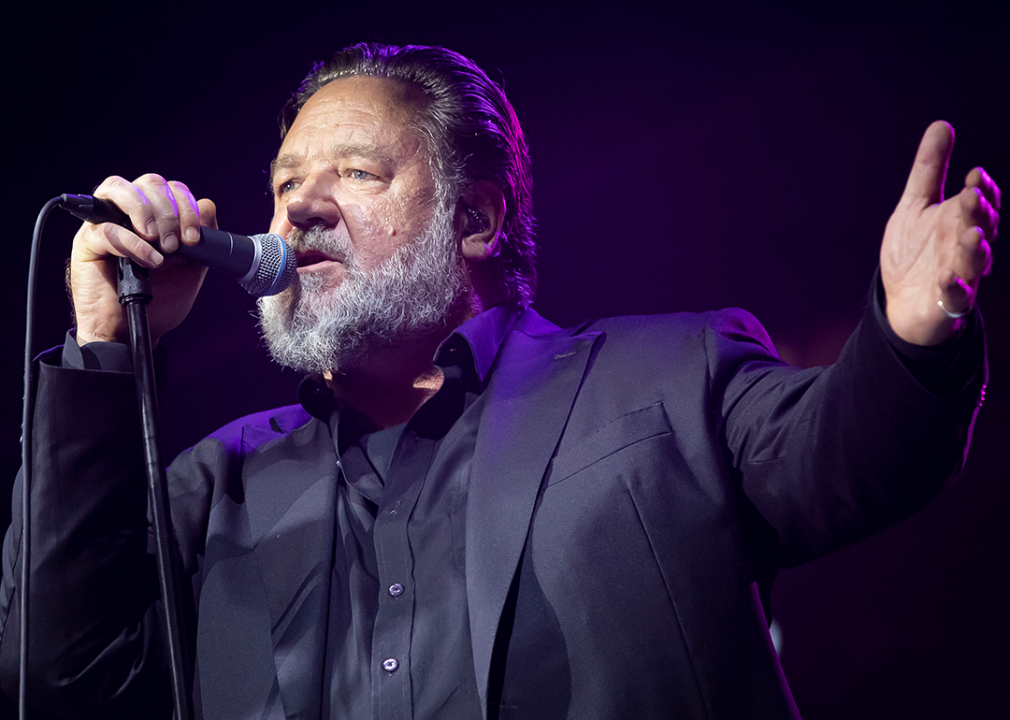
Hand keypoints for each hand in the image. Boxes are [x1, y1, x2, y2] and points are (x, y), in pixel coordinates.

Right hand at [69, 174, 215, 345]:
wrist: (137, 330)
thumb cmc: (161, 301)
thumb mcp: (192, 268)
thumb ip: (202, 239)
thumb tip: (207, 206)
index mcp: (156, 216)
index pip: (172, 189)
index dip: (187, 206)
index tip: (194, 238)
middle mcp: (129, 214)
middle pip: (150, 182)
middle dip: (171, 211)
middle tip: (177, 245)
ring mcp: (105, 223)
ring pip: (120, 188)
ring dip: (147, 211)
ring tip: (160, 243)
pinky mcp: (87, 242)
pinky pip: (106, 228)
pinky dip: (133, 243)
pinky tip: (150, 261)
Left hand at [881, 121, 999, 345]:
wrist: (902, 300)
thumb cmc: (913, 251)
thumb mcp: (915, 205)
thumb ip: (929, 169)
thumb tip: (941, 125)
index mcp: (961, 220)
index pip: (981, 201)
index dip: (982, 190)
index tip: (974, 176)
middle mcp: (966, 245)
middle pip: (983, 227)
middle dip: (980, 212)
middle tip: (972, 195)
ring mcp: (961, 274)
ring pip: (976, 261)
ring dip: (975, 248)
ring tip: (970, 234)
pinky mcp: (948, 301)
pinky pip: (956, 296)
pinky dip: (953, 286)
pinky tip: (945, 277)